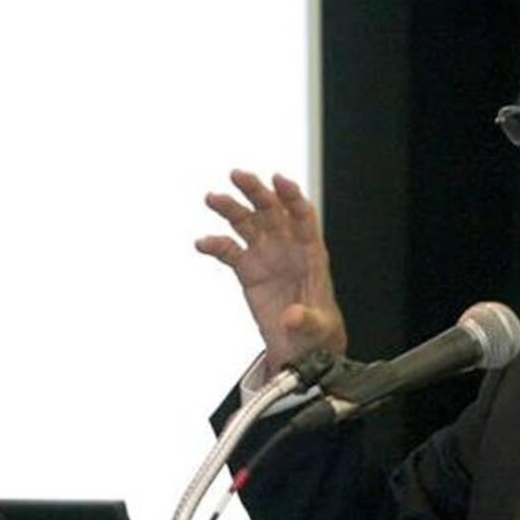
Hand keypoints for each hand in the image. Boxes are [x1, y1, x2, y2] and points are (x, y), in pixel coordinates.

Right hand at [196, 170, 346, 372]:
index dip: (291, 196)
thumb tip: (292, 317)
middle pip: (271, 210)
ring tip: (212, 198)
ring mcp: (266, 255)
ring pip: (247, 223)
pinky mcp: (248, 269)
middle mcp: (287, 246)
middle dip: (255, 191)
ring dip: (231, 207)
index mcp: (311, 252)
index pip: (302, 216)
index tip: (278, 180)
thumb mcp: (317, 328)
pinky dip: (216, 244)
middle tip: (238, 175)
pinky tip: (202, 243)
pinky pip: (229, 251)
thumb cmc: (317, 330)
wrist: (300, 344)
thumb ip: (306, 320)